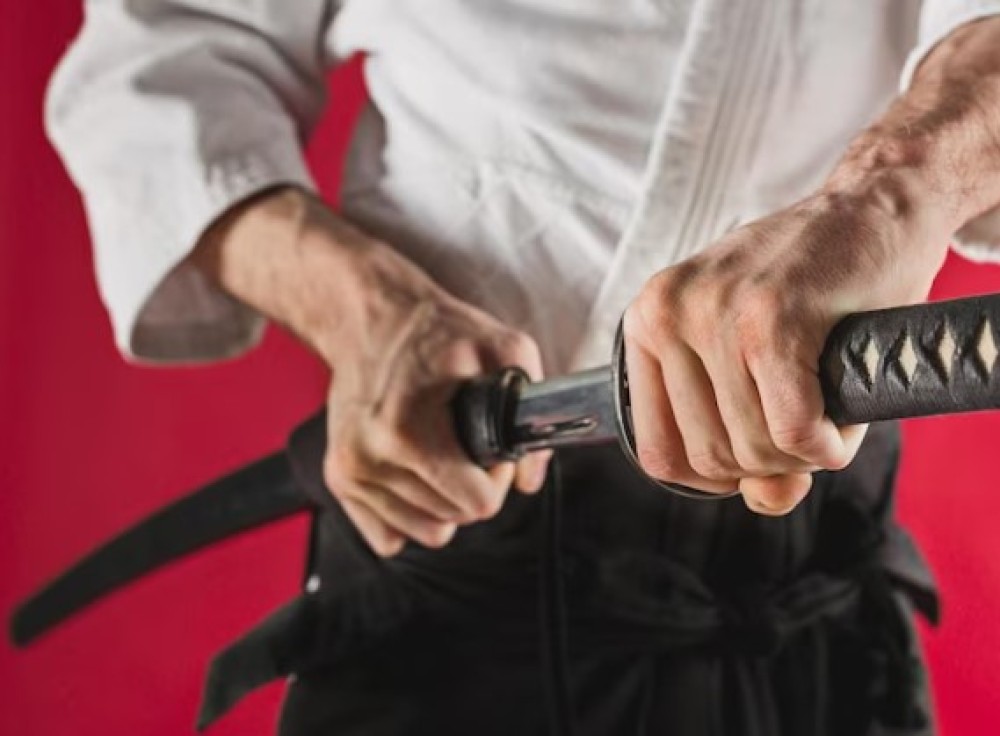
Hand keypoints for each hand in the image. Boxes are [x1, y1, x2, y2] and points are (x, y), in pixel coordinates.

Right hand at [320, 251, 550, 555]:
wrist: (370, 317)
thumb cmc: (437, 330)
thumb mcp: (504, 350)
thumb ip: (532, 413)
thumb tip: (529, 480)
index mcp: (407, 432)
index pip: (477, 504)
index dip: (497, 478)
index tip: (492, 448)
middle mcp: (370, 459)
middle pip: (454, 519)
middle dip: (471, 486)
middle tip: (466, 441)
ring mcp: (350, 472)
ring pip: (426, 532)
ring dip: (443, 501)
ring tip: (440, 452)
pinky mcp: (339, 478)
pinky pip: (390, 537)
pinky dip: (410, 513)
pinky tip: (415, 472)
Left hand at [622, 185, 949, 514]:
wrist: (872, 208)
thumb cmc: (809, 287)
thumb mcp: (753, 361)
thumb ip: (748, 442)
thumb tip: (761, 499)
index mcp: (647, 323)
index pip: (655, 451)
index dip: (709, 477)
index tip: (749, 458)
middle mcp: (668, 314)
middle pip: (708, 457)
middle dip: (765, 464)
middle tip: (801, 426)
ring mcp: (716, 313)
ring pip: (751, 450)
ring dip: (801, 455)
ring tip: (824, 411)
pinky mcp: (774, 318)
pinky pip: (792, 432)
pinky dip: (825, 447)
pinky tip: (839, 423)